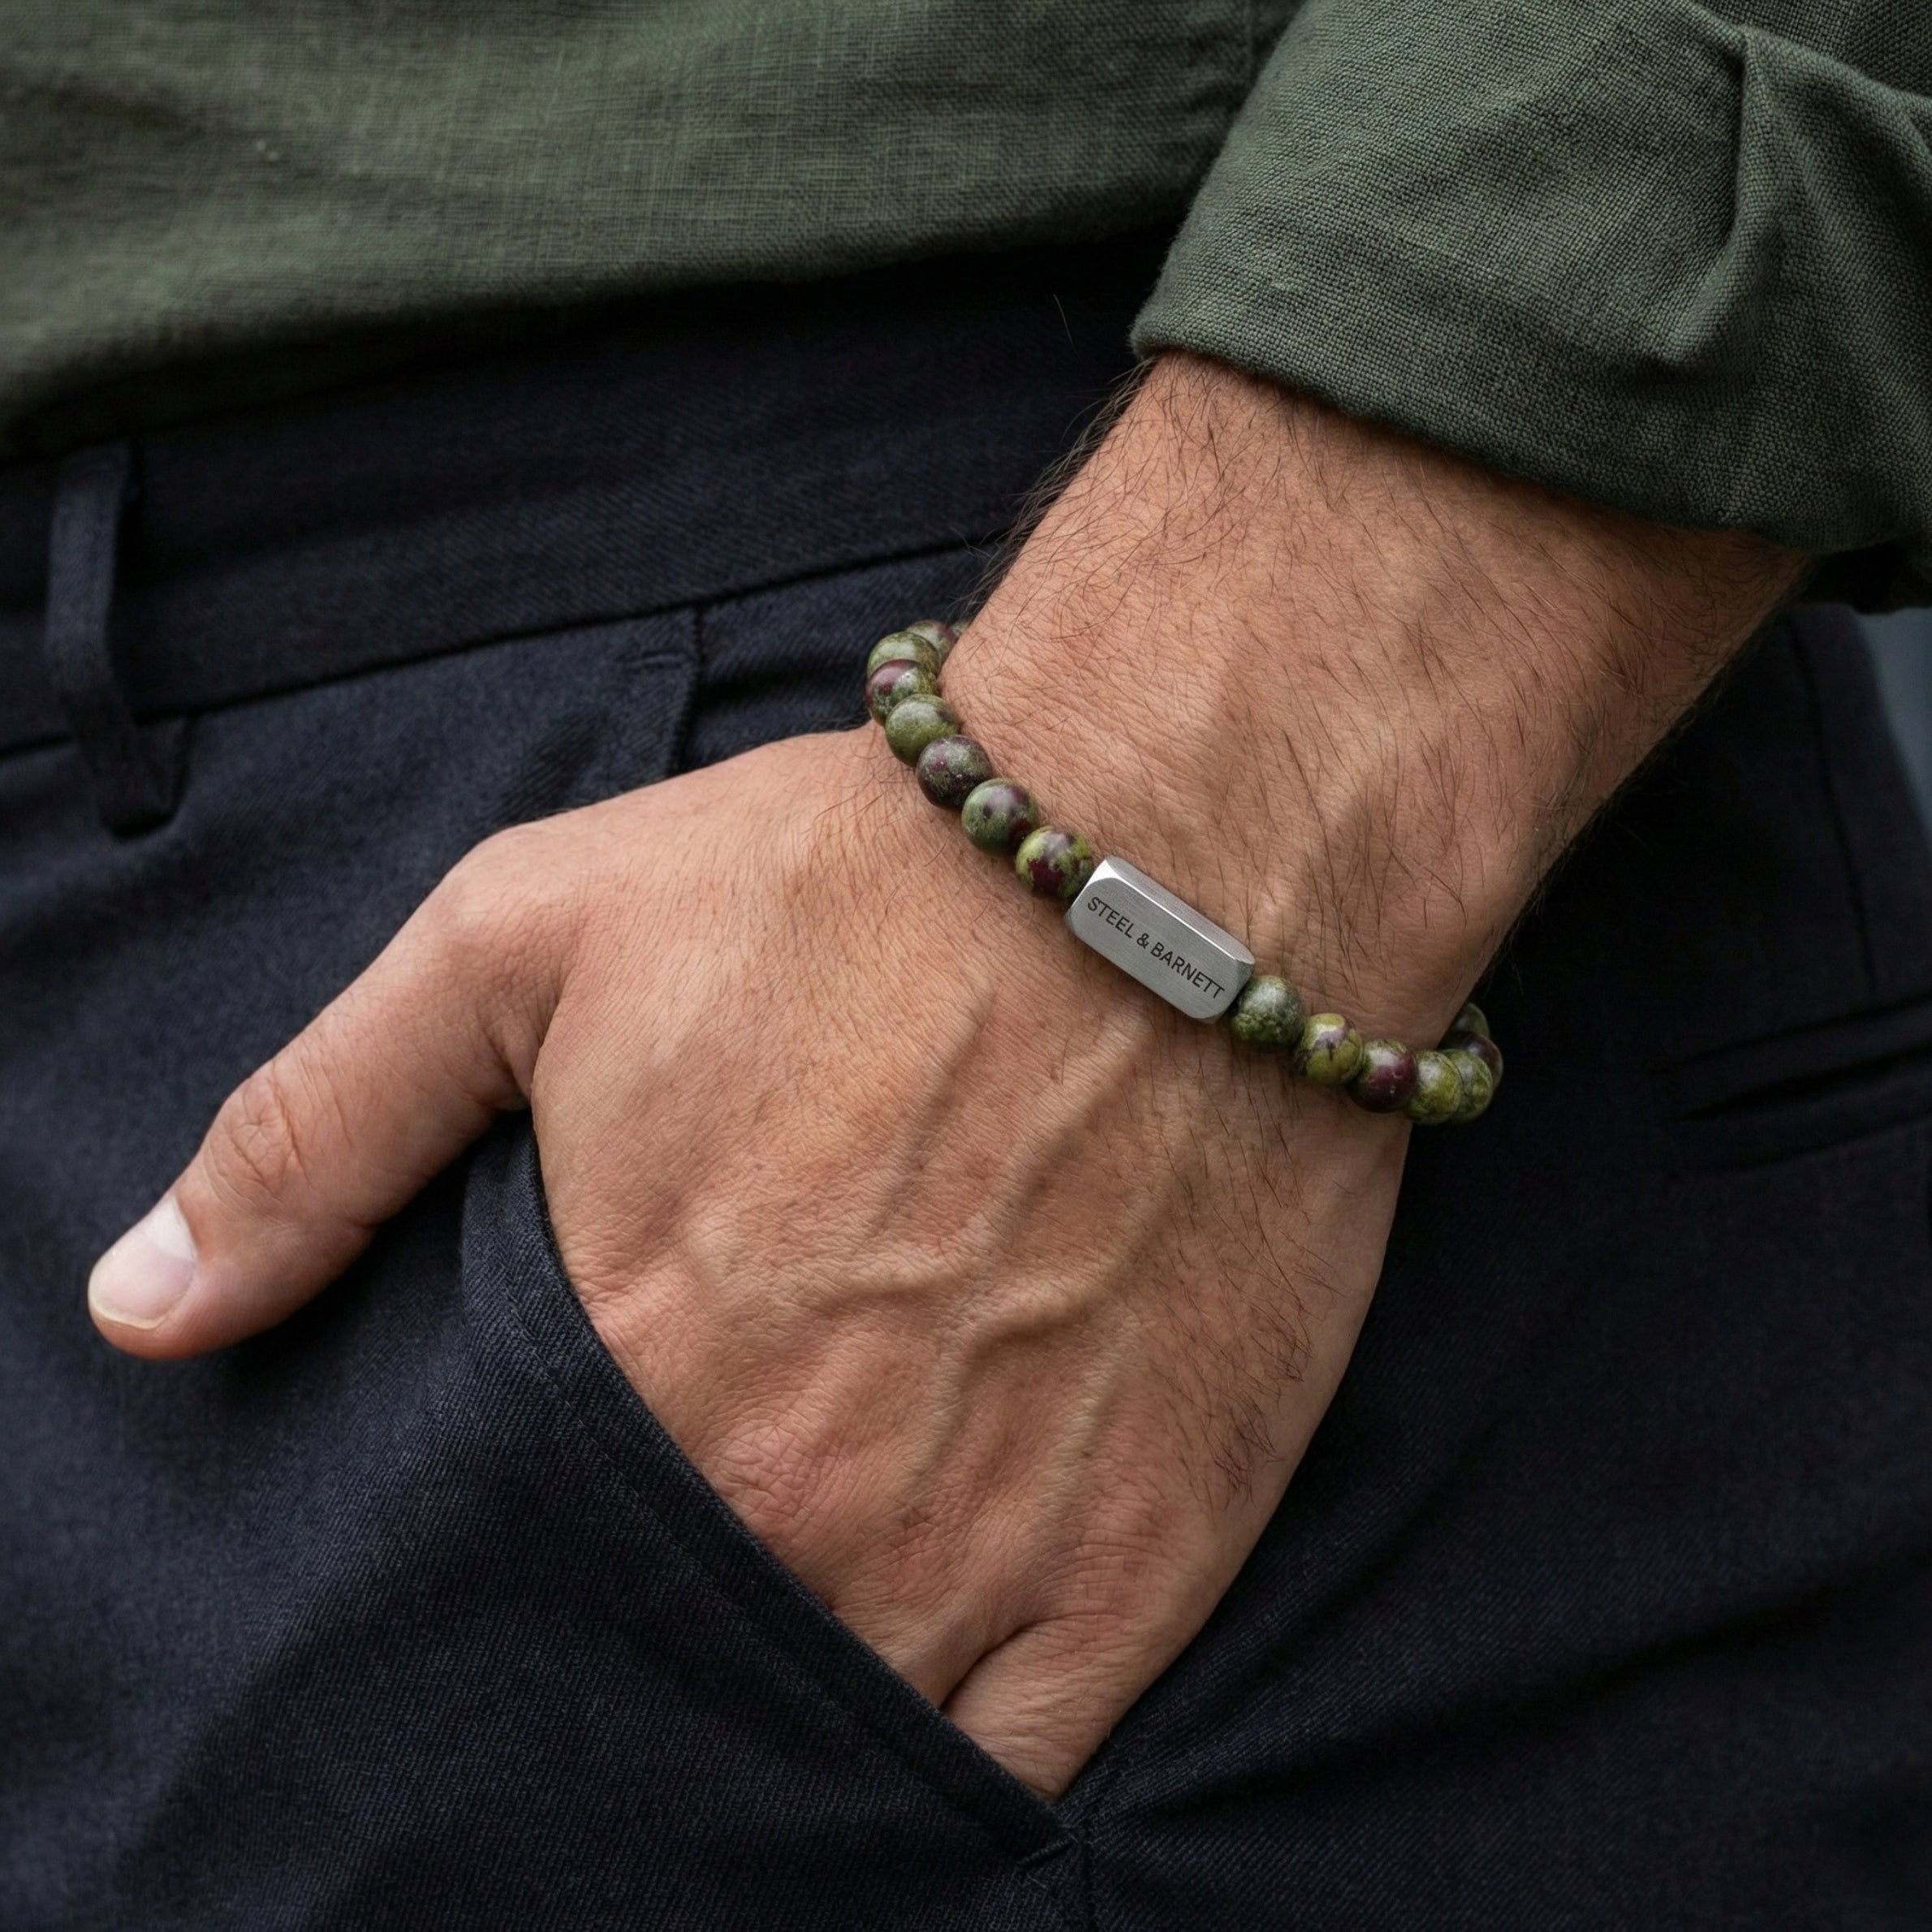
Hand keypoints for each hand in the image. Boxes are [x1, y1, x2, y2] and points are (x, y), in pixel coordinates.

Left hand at [87, 357, 1799, 1795]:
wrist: (1168, 850)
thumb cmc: (851, 879)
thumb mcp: (520, 938)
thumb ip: (317, 1134)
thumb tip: (141, 1305)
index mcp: (639, 1374)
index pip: (508, 1586)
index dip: (504, 1591)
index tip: (525, 1562)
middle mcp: (808, 1502)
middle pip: (675, 1677)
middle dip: (642, 1657)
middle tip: (653, 1590)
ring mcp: (992, 1545)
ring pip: (840, 1741)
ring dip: (789, 1722)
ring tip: (775, 1646)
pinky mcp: (1156, 1542)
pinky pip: (1024, 1760)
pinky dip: (951, 1773)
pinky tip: (908, 1726)